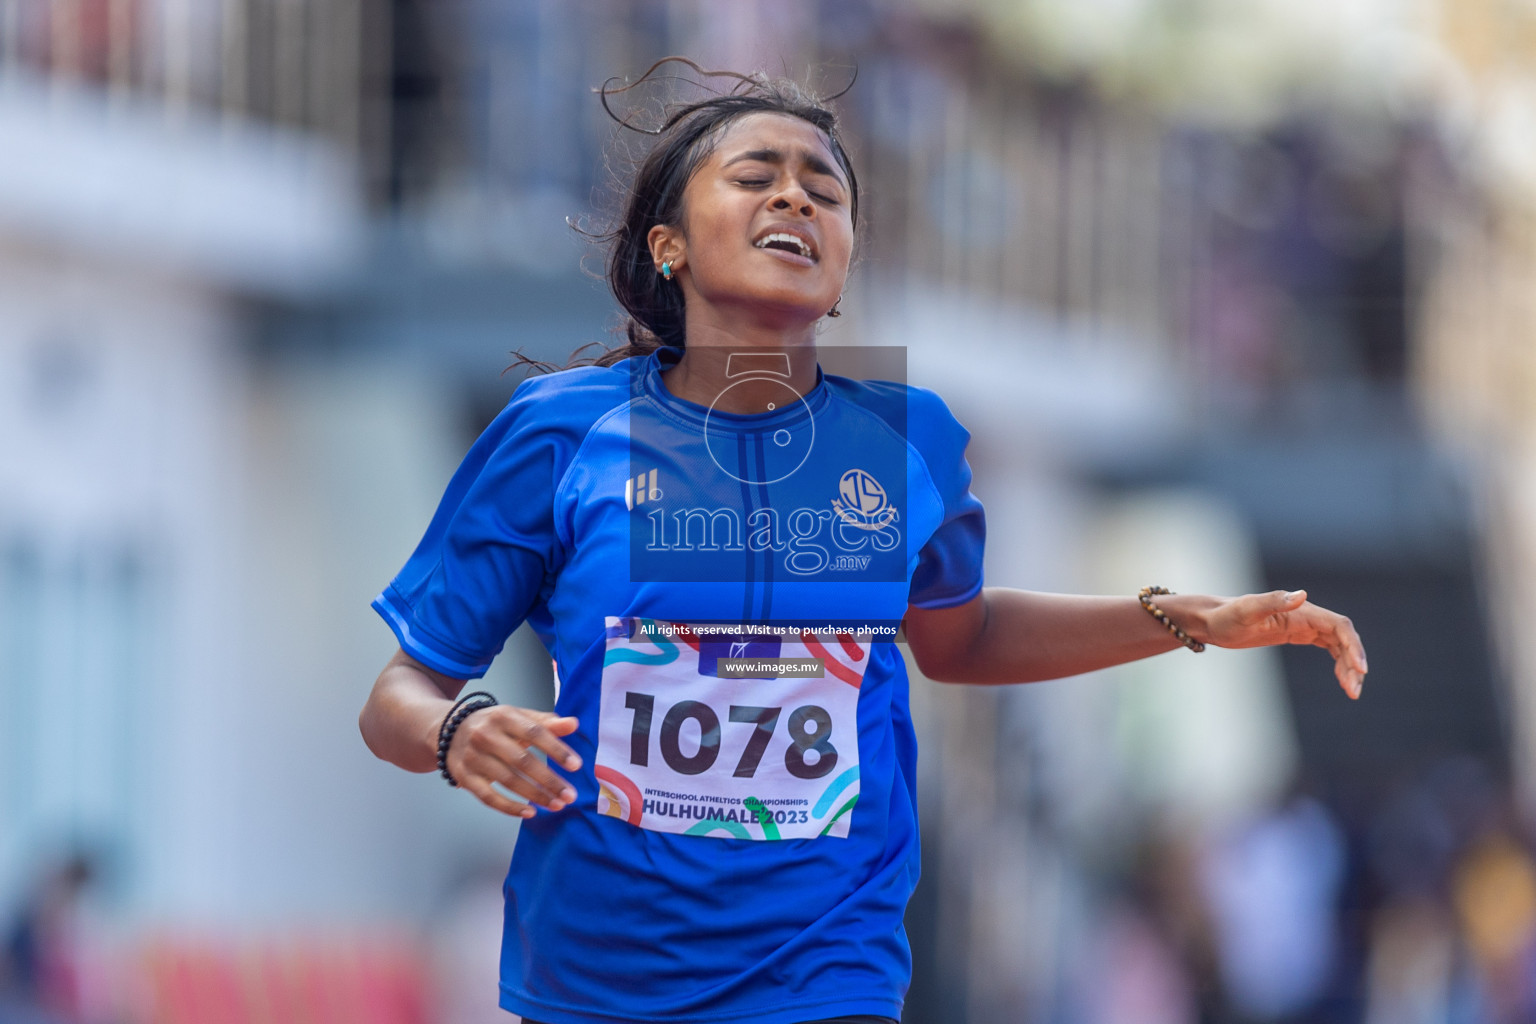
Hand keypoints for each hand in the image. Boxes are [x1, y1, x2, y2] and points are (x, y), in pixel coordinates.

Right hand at [446, 706, 582, 817]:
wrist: (449, 729)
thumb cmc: (494, 724)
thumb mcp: (518, 716)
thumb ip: (546, 723)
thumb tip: (574, 724)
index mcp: (504, 716)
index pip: (534, 733)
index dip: (556, 750)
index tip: (576, 766)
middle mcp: (486, 735)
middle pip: (522, 761)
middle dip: (549, 780)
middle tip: (570, 795)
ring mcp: (473, 757)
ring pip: (508, 781)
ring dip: (535, 796)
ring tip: (556, 804)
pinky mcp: (465, 777)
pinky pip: (488, 797)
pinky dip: (510, 807)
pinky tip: (530, 812)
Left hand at [1199, 589, 1367, 699]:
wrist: (1212, 621)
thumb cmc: (1226, 617)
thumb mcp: (1247, 611)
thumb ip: (1273, 602)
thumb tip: (1302, 595)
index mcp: (1301, 611)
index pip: (1339, 626)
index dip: (1354, 647)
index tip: (1360, 670)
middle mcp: (1306, 616)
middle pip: (1343, 638)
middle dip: (1353, 663)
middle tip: (1354, 692)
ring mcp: (1303, 625)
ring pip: (1338, 645)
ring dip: (1349, 667)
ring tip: (1351, 692)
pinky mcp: (1296, 635)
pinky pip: (1328, 648)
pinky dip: (1338, 663)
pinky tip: (1341, 679)